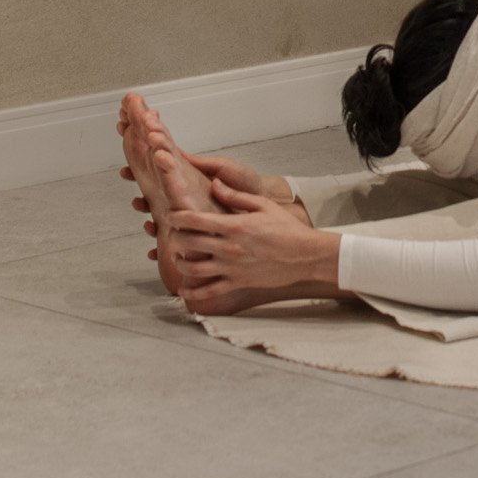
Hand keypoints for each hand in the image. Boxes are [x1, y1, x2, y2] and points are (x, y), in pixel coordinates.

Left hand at [165, 174, 336, 308]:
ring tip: (178, 257)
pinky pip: (208, 292)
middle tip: (172, 234)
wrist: (305, 255)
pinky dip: (192, 293)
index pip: (195, 220)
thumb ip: (235, 195)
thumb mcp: (263, 205)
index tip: (171, 215)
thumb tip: (214, 183)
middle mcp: (229, 248)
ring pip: (193, 269)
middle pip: (188, 244)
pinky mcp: (237, 282)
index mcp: (234, 226)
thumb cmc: (287, 229)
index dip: (177, 217)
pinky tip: (183, 289)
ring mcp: (232, 268)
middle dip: (175, 238)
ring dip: (180, 263)